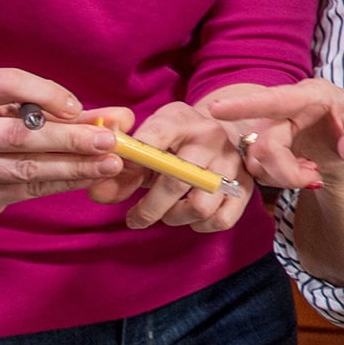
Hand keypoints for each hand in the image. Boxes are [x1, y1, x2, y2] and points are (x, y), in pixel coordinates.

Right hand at [0, 68, 130, 224]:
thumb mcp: (12, 111)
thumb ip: (64, 110)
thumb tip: (122, 116)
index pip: (5, 83)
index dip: (46, 93)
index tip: (78, 108)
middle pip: (18, 133)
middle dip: (70, 138)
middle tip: (110, 140)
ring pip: (25, 167)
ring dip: (73, 166)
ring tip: (110, 163)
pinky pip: (26, 190)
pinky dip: (63, 182)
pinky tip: (89, 176)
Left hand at [85, 100, 255, 234]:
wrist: (224, 131)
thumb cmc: (178, 140)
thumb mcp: (150, 140)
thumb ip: (122, 168)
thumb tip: (98, 194)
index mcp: (182, 119)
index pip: (157, 134)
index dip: (136, 155)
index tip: (115, 171)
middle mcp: (211, 138)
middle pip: (177, 181)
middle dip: (149, 208)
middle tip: (135, 219)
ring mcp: (231, 163)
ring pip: (200, 205)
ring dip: (175, 217)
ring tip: (166, 212)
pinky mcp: (245, 186)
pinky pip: (221, 219)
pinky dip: (200, 225)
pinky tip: (190, 216)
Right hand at [209, 79, 343, 190]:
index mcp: (312, 95)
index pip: (276, 100)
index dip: (246, 105)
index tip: (217, 109)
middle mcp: (287, 108)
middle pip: (266, 144)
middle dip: (286, 170)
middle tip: (313, 179)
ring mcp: (274, 126)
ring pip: (258, 160)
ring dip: (283, 176)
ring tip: (311, 173)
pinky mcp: (266, 145)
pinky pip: (259, 169)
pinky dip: (279, 179)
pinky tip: (300, 173)